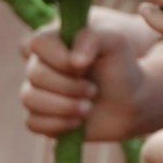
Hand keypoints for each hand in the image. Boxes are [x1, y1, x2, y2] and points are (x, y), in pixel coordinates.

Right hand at [19, 8, 162, 140]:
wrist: (133, 100)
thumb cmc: (122, 66)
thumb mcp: (115, 42)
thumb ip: (93, 38)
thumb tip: (75, 62)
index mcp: (55, 41)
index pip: (38, 43)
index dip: (59, 57)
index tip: (84, 64)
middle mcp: (42, 64)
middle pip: (35, 74)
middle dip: (69, 85)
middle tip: (94, 89)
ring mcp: (40, 90)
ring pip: (29, 99)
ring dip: (64, 105)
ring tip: (89, 107)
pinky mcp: (42, 116)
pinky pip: (33, 123)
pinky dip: (58, 124)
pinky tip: (78, 121)